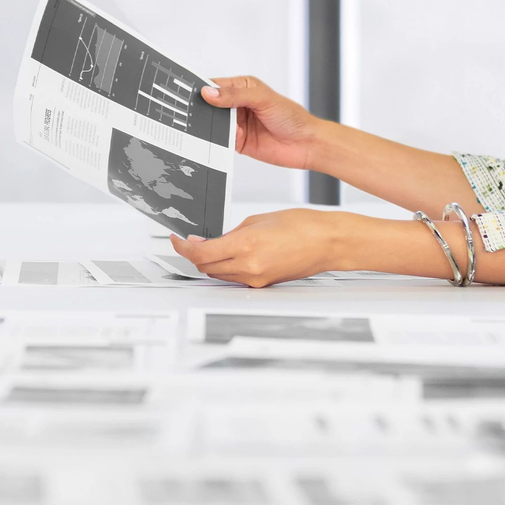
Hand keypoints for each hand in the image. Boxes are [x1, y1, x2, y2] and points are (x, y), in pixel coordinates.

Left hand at [168, 209, 345, 286]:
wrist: (327, 242)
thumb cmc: (303, 226)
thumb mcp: (259, 220)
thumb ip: (232, 233)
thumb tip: (213, 241)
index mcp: (246, 246)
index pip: (201, 253)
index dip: (183, 247)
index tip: (177, 240)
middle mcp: (248, 267)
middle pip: (205, 267)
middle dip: (194, 254)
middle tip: (190, 241)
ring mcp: (256, 279)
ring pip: (218, 275)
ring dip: (209, 262)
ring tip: (211, 246)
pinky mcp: (263, 285)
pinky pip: (235, 278)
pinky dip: (227, 267)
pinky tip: (230, 255)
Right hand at [201, 75, 318, 170]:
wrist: (306, 144)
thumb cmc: (292, 117)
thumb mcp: (263, 99)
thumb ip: (235, 96)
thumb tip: (209, 93)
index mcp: (243, 88)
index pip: (216, 85)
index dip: (202, 88)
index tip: (190, 92)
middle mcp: (238, 105)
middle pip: (211, 105)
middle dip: (202, 108)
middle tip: (192, 111)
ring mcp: (237, 124)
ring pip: (214, 123)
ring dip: (209, 125)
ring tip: (204, 125)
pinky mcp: (238, 142)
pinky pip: (221, 140)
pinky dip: (216, 140)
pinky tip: (217, 139)